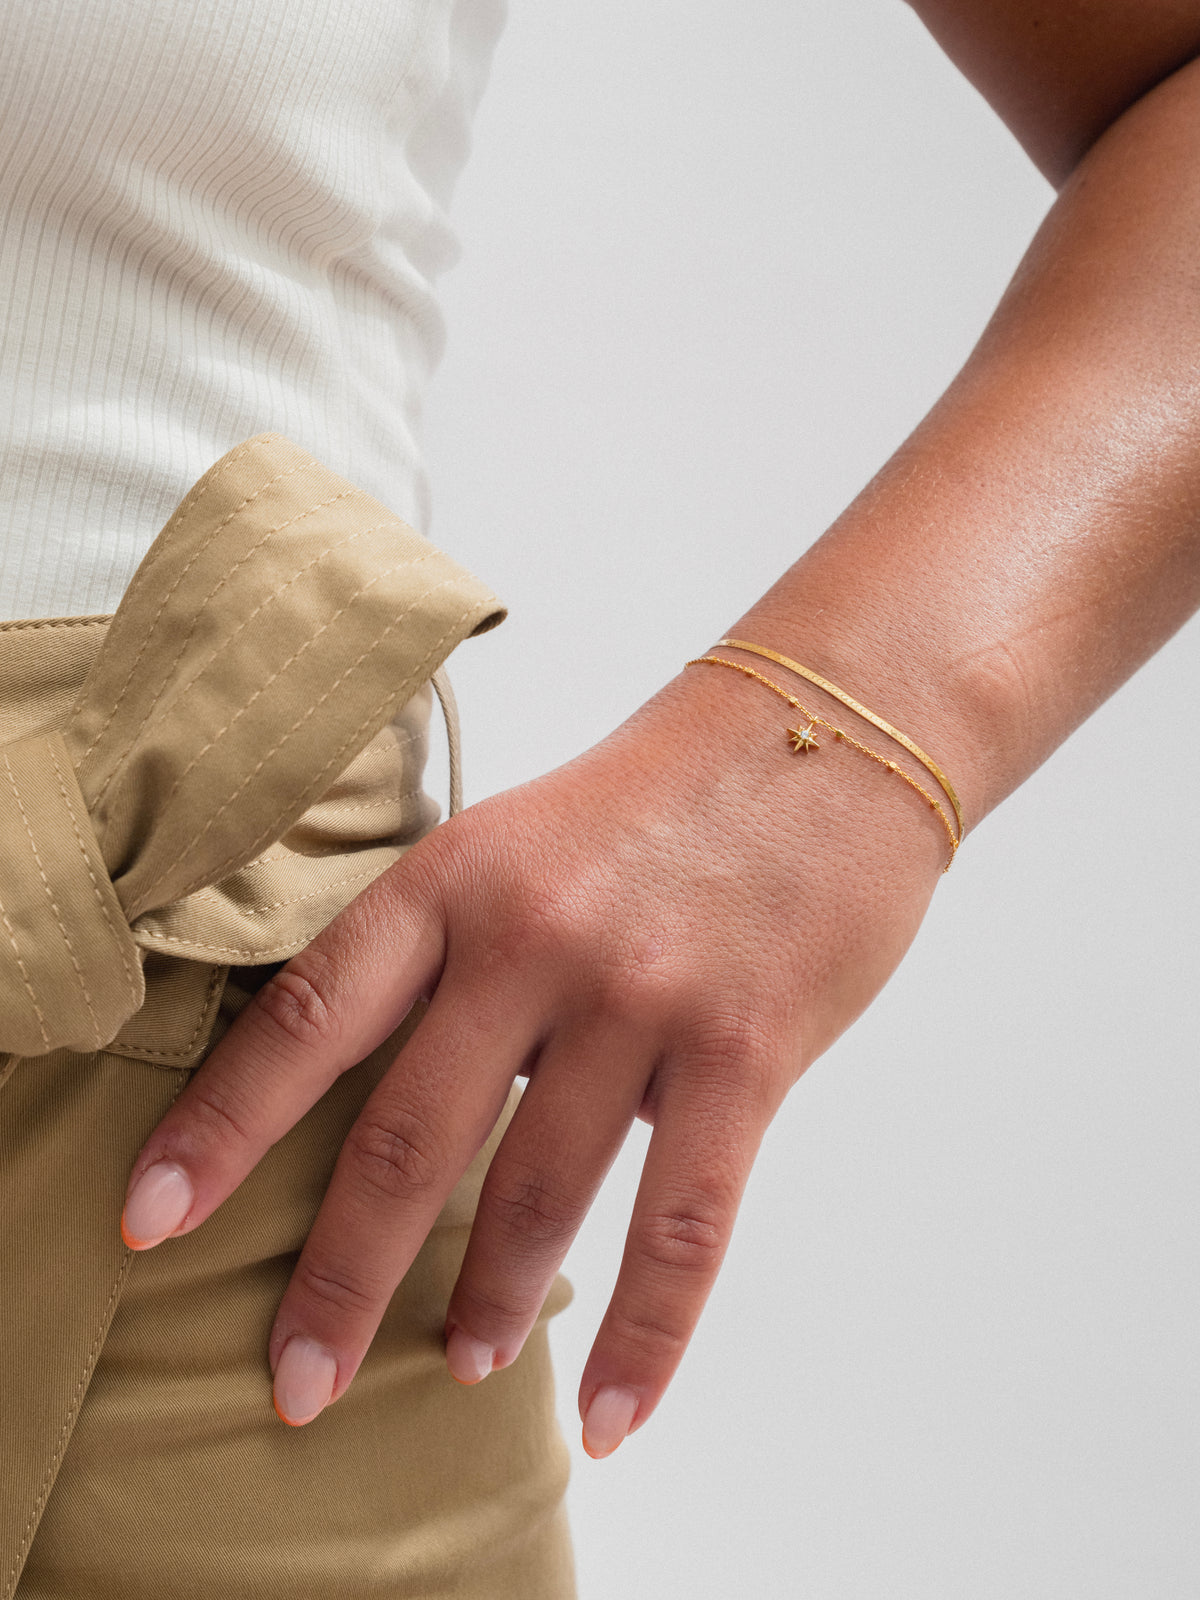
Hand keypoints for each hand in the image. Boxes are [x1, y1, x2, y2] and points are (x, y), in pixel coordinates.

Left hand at [120, 661, 947, 1454]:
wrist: (824, 731)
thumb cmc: (661, 796)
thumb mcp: (520, 841)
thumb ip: (453, 962)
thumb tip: (403, 1109)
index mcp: (456, 878)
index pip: (309, 1017)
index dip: (221, 1127)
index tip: (151, 1216)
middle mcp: (532, 938)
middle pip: (407, 1136)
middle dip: (342, 1276)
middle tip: (297, 1377)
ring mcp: (639, 998)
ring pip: (536, 1192)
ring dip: (485, 1305)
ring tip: (456, 1367)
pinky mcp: (743, 1052)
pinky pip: (681, 1225)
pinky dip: (644, 1337)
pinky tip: (609, 1413)